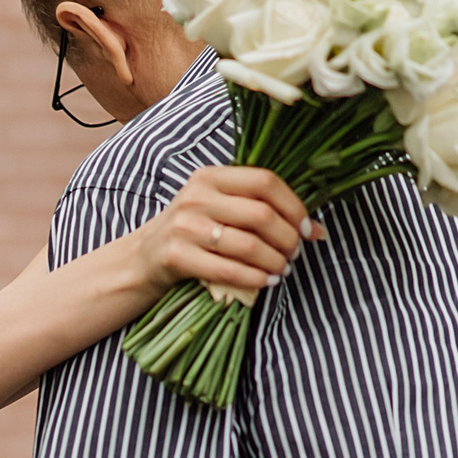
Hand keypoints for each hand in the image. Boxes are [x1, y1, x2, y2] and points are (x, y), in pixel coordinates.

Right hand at [132, 167, 321, 298]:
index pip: (264, 181)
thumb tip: (316, 230)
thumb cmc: (192, 232)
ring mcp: (184, 226)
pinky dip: (254, 278)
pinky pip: (228, 270)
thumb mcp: (219, 208)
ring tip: (282, 269)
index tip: (306, 228)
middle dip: (287, 239)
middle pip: (261, 215)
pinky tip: (265, 281)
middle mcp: (196, 196)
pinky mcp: (177, 256)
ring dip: (274, 261)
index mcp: (211, 176)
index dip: (293, 206)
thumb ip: (261, 210)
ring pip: (248, 245)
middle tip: (294, 253)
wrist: (142, 259)